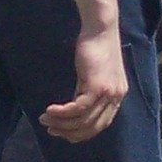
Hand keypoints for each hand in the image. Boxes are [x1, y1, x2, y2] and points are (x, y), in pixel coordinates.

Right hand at [38, 28, 127, 142]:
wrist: (101, 28)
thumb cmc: (94, 47)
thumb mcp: (92, 75)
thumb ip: (87, 92)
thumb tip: (73, 109)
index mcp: (117, 96)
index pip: (100, 125)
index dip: (80, 133)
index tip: (63, 131)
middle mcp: (116, 97)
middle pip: (92, 127)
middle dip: (69, 132)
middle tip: (51, 130)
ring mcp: (108, 93)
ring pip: (83, 120)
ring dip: (61, 123)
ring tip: (44, 119)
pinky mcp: (97, 86)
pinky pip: (78, 108)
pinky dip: (62, 113)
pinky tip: (50, 110)